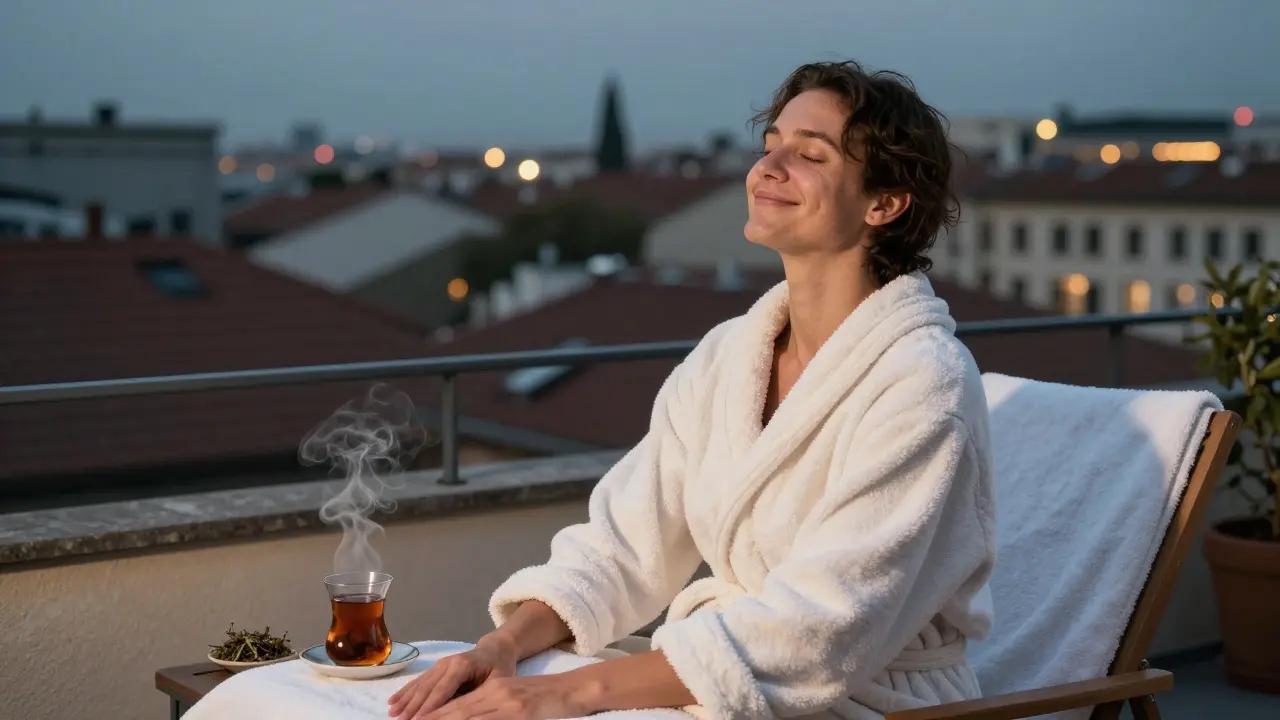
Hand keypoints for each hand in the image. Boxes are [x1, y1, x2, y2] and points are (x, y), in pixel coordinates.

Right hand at [389, 636, 518, 718]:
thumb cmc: (499, 667)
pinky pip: (418, 682)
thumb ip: (479, 695)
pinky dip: (405, 692)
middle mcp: (447, 663)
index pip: (442, 691)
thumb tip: (464, 709)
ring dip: (405, 701)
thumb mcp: (498, 682)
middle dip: (412, 707)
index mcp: (462, 666)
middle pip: (427, 689)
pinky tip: (392, 702)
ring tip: (392, 714)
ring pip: (419, 686)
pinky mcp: (436, 668)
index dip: (429, 707)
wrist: (495, 650)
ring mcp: (439, 665)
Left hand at [419, 673, 594, 719]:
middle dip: (431, 719)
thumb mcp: (514, 699)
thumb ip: (490, 709)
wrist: (573, 689)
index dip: (433, 714)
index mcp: (492, 689)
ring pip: (468, 716)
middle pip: (457, 711)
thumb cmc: (545, 698)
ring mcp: (506, 703)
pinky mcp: (518, 712)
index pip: (456, 704)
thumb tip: (466, 716)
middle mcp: (495, 693)